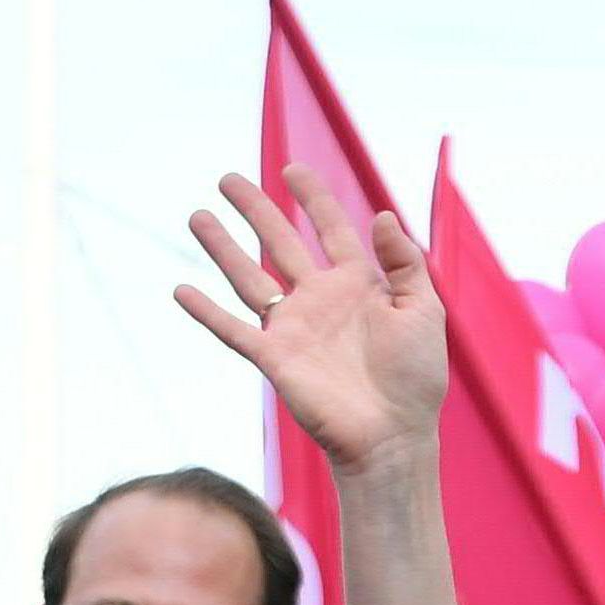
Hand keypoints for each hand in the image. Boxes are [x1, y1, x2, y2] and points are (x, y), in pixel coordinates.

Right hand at [175, 167, 446, 479]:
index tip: (292, 169)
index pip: (331, 227)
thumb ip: (404, 262)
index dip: (312, 198)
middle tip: (228, 178)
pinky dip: (207, 312)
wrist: (393, 435)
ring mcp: (294, 327)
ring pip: (249, 276)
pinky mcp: (275, 358)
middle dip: (255, 209)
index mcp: (357, 284)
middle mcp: (319, 299)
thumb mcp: (423, 311)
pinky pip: (233, 329)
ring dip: (222, 247)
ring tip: (197, 217)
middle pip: (279, 241)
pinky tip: (181, 289)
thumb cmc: (416, 379)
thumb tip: (382, 215)